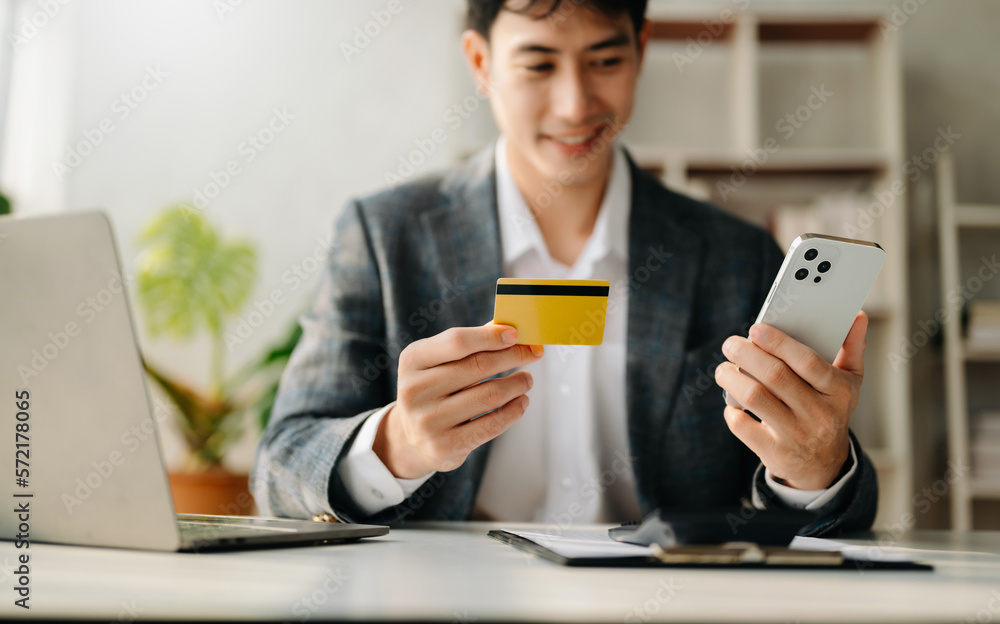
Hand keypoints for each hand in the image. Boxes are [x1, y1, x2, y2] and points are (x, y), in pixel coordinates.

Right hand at [373, 322, 543, 478]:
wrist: (413, 438)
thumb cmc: (434, 390)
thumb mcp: (440, 362)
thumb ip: (470, 343)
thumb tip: (507, 327)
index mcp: (413, 360)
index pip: (457, 342)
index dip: (490, 336)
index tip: (516, 334)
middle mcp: (415, 390)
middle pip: (477, 367)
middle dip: (513, 356)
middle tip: (532, 353)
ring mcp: (428, 421)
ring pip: (489, 396)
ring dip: (517, 384)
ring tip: (526, 379)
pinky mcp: (445, 445)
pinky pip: (492, 425)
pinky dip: (514, 411)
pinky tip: (521, 401)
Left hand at [714, 311, 867, 489]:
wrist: (824, 464)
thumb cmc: (830, 409)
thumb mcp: (849, 382)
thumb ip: (852, 347)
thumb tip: (857, 315)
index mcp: (838, 391)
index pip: (808, 362)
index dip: (779, 343)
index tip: (756, 328)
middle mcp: (819, 414)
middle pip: (775, 376)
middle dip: (746, 355)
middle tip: (730, 344)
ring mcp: (796, 435)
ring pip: (754, 398)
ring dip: (731, 379)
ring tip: (724, 369)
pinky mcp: (774, 452)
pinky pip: (742, 425)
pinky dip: (731, 410)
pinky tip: (732, 401)